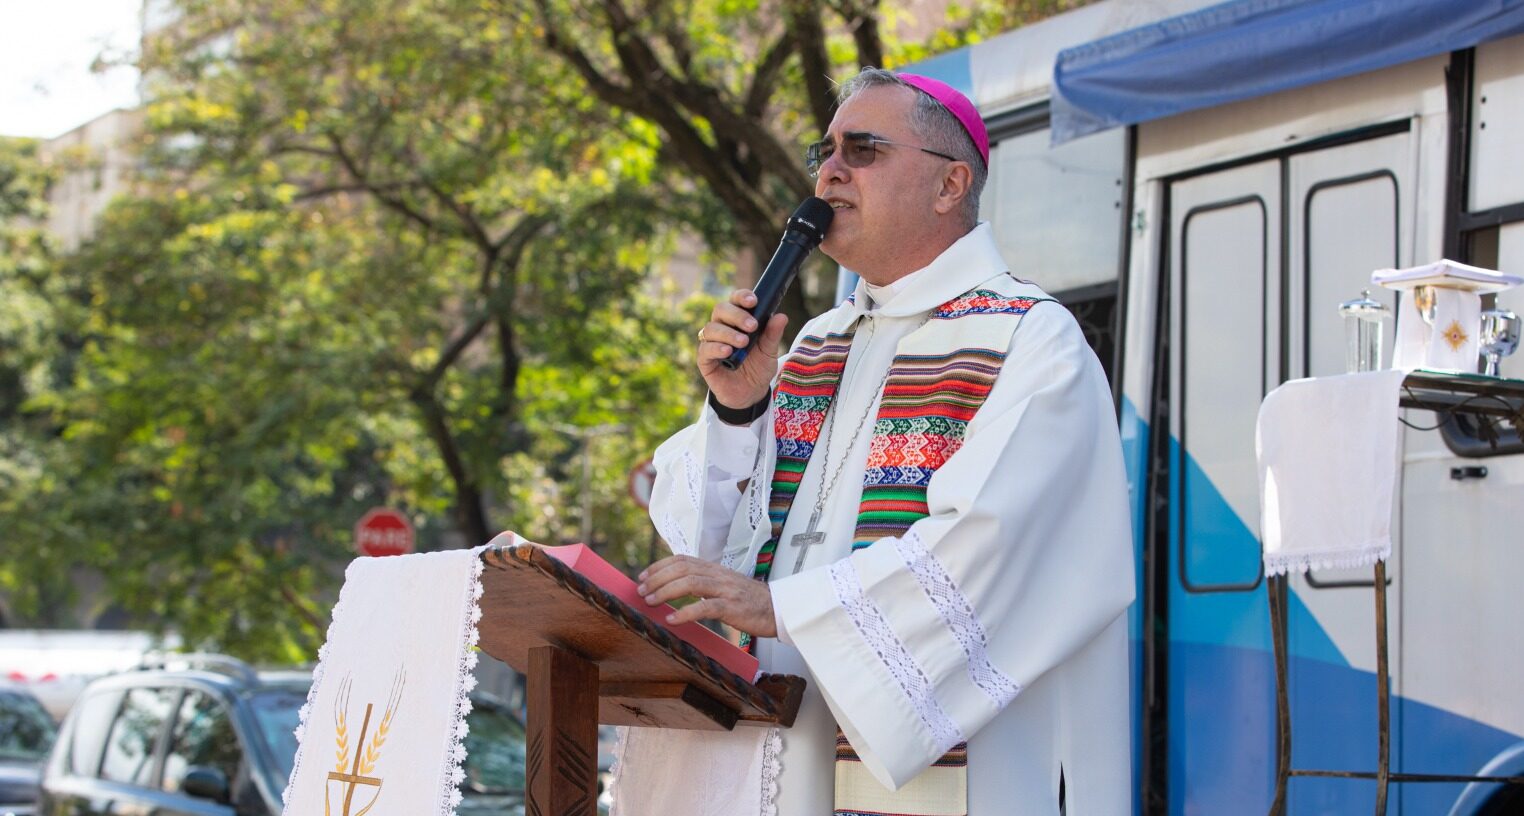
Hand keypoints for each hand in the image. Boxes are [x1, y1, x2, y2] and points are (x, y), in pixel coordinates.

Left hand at [636, 555, 776, 637]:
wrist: (779, 609)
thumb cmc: (750, 601)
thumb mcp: (725, 586)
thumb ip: (704, 583)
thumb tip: (677, 588)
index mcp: (715, 569)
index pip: (682, 559)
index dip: (659, 565)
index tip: (642, 576)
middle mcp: (718, 575)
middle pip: (682, 568)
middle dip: (657, 578)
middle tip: (640, 591)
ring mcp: (726, 590)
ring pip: (691, 583)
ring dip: (665, 592)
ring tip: (650, 602)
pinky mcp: (733, 607)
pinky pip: (706, 608)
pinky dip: (686, 613)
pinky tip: (672, 620)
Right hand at [698, 289, 788, 410]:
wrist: (750, 393)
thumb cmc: (758, 367)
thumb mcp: (769, 351)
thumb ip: (773, 334)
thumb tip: (781, 316)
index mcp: (737, 320)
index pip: (735, 300)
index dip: (741, 297)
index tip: (753, 301)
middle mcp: (722, 327)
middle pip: (721, 309)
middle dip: (737, 315)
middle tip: (752, 326)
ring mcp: (711, 342)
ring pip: (711, 328)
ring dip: (728, 333)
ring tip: (743, 342)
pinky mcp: (704, 359)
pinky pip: (705, 348)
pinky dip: (716, 348)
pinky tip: (727, 351)